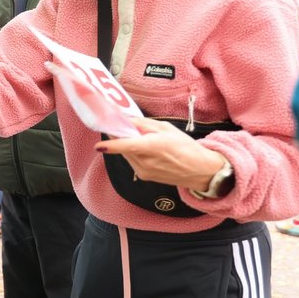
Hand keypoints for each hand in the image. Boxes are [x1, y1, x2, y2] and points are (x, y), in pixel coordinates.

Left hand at [95, 117, 225, 190]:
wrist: (199, 171)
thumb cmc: (186, 147)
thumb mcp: (167, 129)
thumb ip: (144, 125)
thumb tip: (127, 120)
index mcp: (154, 147)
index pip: (128, 146)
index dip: (112, 145)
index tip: (98, 145)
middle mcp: (147, 162)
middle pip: (123, 148)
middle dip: (119, 136)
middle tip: (119, 124)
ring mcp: (144, 172)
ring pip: (126, 154)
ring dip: (126, 145)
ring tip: (139, 137)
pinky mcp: (143, 177)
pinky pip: (131, 161)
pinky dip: (132, 153)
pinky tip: (142, 149)